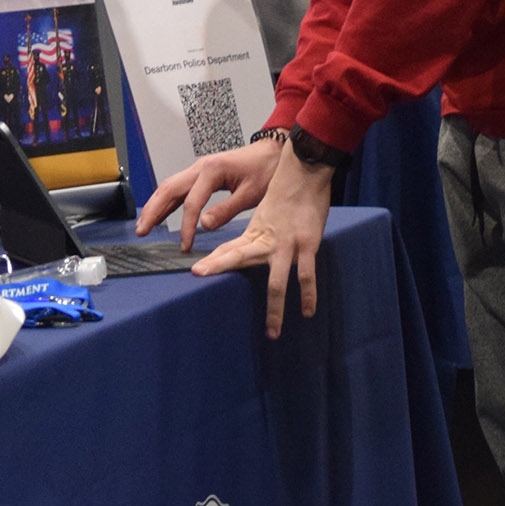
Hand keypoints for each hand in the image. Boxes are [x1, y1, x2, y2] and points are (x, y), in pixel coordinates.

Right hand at [136, 139, 281, 247]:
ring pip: (169, 187)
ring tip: (144, 225)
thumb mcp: (251, 193)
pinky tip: (160, 215)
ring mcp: (198, 169)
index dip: (186, 226)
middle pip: (169, 188)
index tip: (185, 246)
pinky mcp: (201, 175)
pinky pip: (178, 188)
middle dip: (153, 210)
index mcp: (211, 171)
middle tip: (142, 231)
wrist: (272, 152)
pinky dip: (166, 202)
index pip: (191, 202)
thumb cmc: (265, 170)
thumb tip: (204, 225)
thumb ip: (227, 209)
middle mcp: (200, 167)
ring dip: (155, 205)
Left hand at [191, 147, 335, 338]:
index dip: (214, 261)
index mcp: (255, 233)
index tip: (196, 272)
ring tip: (271, 333)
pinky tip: (307, 312)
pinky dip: (308, 296)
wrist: (304, 173)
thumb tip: (234, 251)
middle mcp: (266, 240)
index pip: (229, 250)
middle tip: (200, 278)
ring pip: (277, 282)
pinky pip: (307, 276)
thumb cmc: (285, 195)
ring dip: (275, 310)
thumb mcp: (264, 216)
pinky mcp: (307, 245)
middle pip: (238, 258)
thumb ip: (252, 237)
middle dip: (220, 267)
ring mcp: (287, 244)